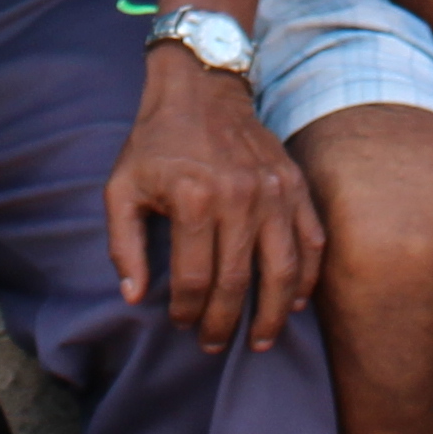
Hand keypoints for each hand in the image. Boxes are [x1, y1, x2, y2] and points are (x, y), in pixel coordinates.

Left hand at [104, 47, 320, 353]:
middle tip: (214, 345)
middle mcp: (238, 198)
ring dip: (274, 313)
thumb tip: (134, 297)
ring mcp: (273, 192)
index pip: (194, 279)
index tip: (181, 323)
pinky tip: (297, 301)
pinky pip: (311, 240)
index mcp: (193, 200)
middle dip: (225, 324)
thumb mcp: (121, 187)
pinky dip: (308, 276)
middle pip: (238, 282)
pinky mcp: (294, 185)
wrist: (200, 89)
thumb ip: (124, 244)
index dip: (186, 311)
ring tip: (262, 340)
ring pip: (283, 270)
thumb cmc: (156, 143)